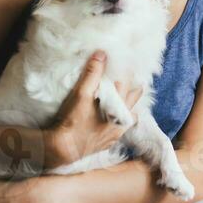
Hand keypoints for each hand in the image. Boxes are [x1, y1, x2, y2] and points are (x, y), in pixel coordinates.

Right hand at [47, 52, 143, 168]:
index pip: (127, 85)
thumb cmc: (74, 120)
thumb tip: (102, 54)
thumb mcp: (81, 94)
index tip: (131, 64)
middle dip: (135, 89)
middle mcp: (121, 121)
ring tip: (129, 99)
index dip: (128, 73)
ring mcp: (116, 133)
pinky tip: (117, 120)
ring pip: (130, 117)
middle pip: (133, 100)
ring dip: (130, 106)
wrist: (64, 149)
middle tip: (138, 80)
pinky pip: (121, 130)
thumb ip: (92, 74)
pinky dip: (122, 121)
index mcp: (118, 107)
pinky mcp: (108, 143)